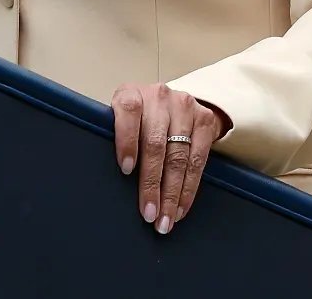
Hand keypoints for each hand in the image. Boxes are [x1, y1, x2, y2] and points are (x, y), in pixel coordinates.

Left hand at [111, 82, 228, 235]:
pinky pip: (198, 161)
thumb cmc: (139, 116)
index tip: (126, 170)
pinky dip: (189, 189)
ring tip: (165, 218)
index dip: (126, 141)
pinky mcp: (205, 120)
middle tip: (149, 213)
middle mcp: (159, 97)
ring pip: (179, 157)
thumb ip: (116, 136)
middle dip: (152, 184)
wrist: (174, 101)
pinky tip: (180, 207)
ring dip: (172, 193)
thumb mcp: (122, 118)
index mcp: (132, 93)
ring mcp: (185, 107)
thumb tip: (106, 177)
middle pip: (156, 144)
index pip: (128, 112)